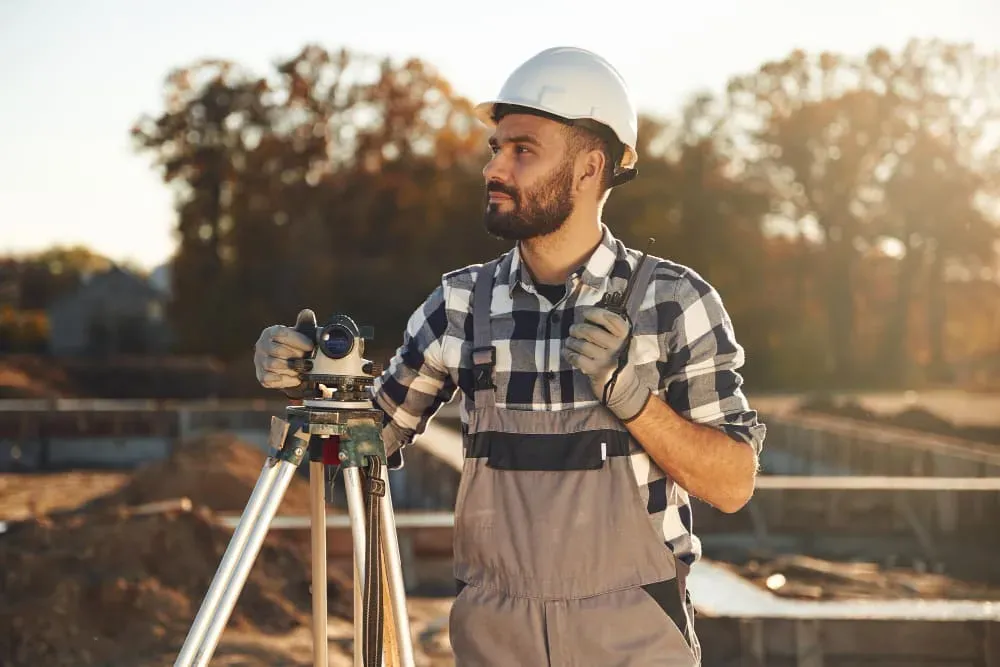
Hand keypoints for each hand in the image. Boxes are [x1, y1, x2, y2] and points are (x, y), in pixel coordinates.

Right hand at [253, 324, 314, 388]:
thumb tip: (307, 313)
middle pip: (277, 350)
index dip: (297, 340)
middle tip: (309, 360)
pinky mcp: (261, 376)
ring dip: (292, 368)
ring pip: (274, 365)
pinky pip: (271, 379)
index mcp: (270, 332)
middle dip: (296, 356)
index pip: (281, 333)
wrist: (294, 367)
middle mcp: (262, 346)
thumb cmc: (299, 347)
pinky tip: (297, 378)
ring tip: (305, 369)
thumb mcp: (304, 334)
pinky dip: (286, 380)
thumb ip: (306, 323)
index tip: (311, 347)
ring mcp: (260, 361)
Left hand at [562, 307, 650, 421]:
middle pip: (592, 332)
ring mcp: (607, 360)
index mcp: (625, 336)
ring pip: (582, 345)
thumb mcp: (620, 341)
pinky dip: (568, 353)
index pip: (612, 319)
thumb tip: (586, 313)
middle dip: (577, 328)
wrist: (622, 386)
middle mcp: (618, 347)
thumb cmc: (616, 357)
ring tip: (569, 341)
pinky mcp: (596, 371)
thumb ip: (609, 328)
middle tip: (573, 329)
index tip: (585, 312)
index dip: (596, 313)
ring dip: (571, 341)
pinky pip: (577, 358)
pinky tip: (567, 351)